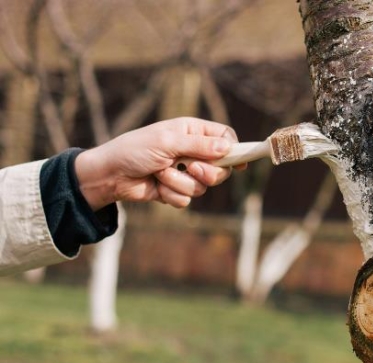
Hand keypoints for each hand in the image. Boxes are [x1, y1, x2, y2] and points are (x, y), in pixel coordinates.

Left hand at [75, 117, 240, 209]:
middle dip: (208, 172)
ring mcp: (186, 172)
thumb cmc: (135, 150)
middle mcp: (193, 151)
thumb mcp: (167, 142)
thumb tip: (228, 147)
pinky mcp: (177, 190)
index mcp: (193, 132)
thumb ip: (199, 145)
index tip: (239, 163)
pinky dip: (171, 194)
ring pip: (204, 186)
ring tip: (160, 174)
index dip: (235, 150)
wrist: (110, 174)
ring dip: (180, 182)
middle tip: (191, 168)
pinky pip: (188, 199)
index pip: (225, 138)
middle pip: (222, 167)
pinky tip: (157, 186)